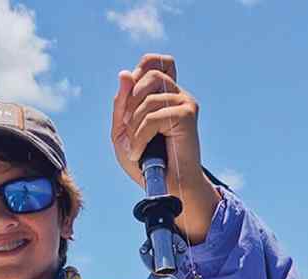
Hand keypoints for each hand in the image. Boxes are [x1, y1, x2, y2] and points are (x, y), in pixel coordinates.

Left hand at [111, 53, 220, 242]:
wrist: (165, 187)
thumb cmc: (146, 162)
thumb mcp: (123, 132)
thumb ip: (121, 105)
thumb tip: (124, 73)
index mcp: (164, 93)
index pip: (154, 61)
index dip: (138, 73)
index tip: (129, 102)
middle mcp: (177, 93)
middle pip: (148, 74)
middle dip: (130, 102)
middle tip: (127, 130)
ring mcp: (185, 102)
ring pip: (148, 98)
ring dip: (133, 126)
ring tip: (134, 148)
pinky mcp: (187, 115)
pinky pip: (153, 117)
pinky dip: (139, 137)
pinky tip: (139, 153)